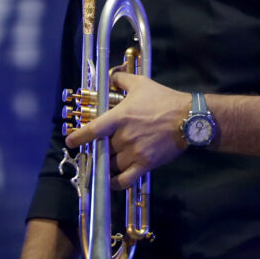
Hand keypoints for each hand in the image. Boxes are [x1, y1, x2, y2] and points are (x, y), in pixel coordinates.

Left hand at [64, 72, 188, 188]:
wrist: (189, 118)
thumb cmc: (164, 100)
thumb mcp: (141, 84)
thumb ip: (122, 80)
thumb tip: (111, 75)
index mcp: (120, 117)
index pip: (92, 130)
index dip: (78, 138)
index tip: (70, 142)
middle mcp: (124, 137)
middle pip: (102, 149)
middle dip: (98, 150)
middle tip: (98, 149)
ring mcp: (134, 152)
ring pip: (111, 164)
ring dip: (106, 164)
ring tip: (107, 161)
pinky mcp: (145, 164)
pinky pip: (124, 180)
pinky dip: (115, 183)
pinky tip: (111, 181)